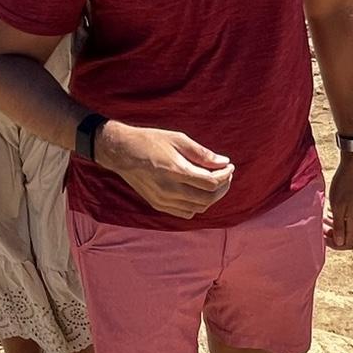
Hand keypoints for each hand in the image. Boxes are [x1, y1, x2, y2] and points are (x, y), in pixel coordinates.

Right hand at [94, 122, 234, 219]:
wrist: (122, 152)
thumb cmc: (151, 141)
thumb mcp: (178, 139)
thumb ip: (202, 154)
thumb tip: (224, 162)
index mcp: (176, 171)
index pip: (211, 182)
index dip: (225, 175)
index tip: (230, 166)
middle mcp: (169, 190)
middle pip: (208, 198)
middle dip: (223, 187)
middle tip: (227, 174)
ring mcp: (163, 200)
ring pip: (198, 208)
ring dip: (212, 197)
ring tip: (215, 182)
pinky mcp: (158, 205)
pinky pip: (185, 213)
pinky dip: (198, 205)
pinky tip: (199, 191)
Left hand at [323, 154, 352, 249]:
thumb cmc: (345, 184)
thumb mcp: (338, 206)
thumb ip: (339, 225)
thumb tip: (340, 243)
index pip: (348, 244)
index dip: (335, 244)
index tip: (322, 237)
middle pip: (348, 237)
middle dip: (334, 236)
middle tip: (321, 228)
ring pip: (348, 227)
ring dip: (336, 227)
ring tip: (324, 219)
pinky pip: (349, 218)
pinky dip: (339, 218)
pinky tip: (330, 210)